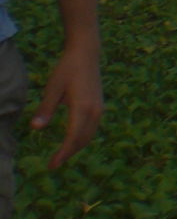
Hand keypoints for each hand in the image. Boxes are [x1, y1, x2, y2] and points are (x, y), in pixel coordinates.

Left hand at [29, 42, 102, 168]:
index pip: (73, 137)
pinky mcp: (99, 106)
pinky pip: (92, 128)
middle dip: (69, 153)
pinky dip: (82, 138)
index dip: (63, 153)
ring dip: (76, 147)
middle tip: (53, 164)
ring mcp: (99, 108)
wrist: (86, 53)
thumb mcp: (52, 88)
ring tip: (61, 155)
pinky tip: (72, 140)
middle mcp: (94, 111)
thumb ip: (45, 109)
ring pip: (89, 135)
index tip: (51, 165)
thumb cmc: (67, 69)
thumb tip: (35, 128)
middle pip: (83, 140)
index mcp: (83, 107)